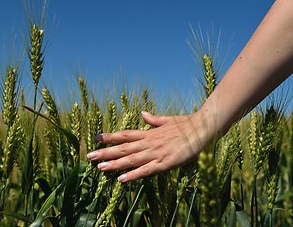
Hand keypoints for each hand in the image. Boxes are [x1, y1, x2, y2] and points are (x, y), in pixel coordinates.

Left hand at [87, 111, 210, 181]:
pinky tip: (121, 179)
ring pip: (131, 159)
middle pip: (123, 148)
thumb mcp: (168, 120)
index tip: (96, 138)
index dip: (110, 137)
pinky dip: (133, 175)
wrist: (203, 128)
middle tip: (89, 155)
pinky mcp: (165, 163)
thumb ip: (153, 119)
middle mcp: (149, 142)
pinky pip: (146, 170)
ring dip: (114, 164)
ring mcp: (156, 153)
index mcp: (150, 133)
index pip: (125, 135)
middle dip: (106, 152)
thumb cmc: (187, 124)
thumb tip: (142, 113)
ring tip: (99, 167)